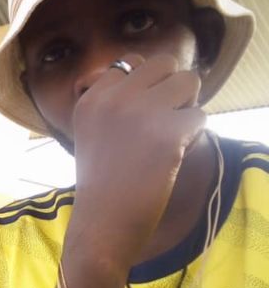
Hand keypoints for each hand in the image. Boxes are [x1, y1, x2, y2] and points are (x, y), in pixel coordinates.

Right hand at [71, 52, 204, 272]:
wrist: (103, 225)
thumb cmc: (101, 185)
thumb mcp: (89, 133)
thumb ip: (110, 102)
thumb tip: (147, 74)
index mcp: (91, 99)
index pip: (130, 62)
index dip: (147, 84)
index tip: (144, 112)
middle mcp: (113, 99)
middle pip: (163, 64)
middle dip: (172, 89)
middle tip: (164, 120)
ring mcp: (139, 113)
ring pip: (188, 81)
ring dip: (187, 106)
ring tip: (171, 135)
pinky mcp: (166, 133)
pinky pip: (199, 116)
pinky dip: (193, 136)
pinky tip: (173, 157)